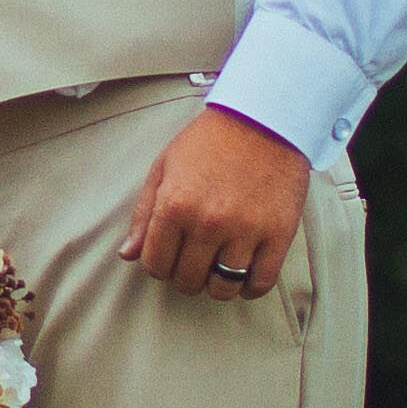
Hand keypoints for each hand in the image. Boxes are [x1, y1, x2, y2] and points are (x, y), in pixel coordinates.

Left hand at [118, 105, 310, 302]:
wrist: (263, 118)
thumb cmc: (209, 141)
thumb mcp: (164, 167)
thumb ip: (144, 214)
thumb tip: (128, 254)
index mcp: (175, 205)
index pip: (155, 265)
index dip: (158, 265)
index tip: (169, 256)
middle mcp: (208, 222)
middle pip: (187, 281)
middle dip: (184, 276)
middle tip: (193, 260)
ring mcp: (245, 231)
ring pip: (223, 288)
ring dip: (216, 285)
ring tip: (218, 266)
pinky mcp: (278, 235)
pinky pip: (260, 283)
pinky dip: (249, 288)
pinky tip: (244, 272)